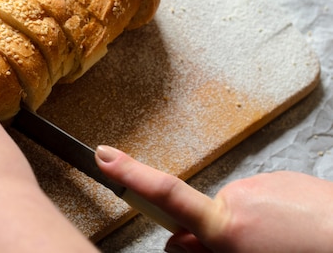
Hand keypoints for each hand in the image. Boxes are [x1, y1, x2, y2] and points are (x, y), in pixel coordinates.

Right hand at [95, 145, 332, 252]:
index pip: (166, 196)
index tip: (103, 157)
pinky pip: (266, 197)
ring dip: (253, 224)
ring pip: (242, 206)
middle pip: (210, 211)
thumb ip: (207, 252)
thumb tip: (179, 242)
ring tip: (286, 243)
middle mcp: (242, 196)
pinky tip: (297, 231)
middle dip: (219, 231)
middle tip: (252, 252)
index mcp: (228, 226)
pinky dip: (274, 214)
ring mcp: (267, 182)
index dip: (131, 175)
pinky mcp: (289, 176)